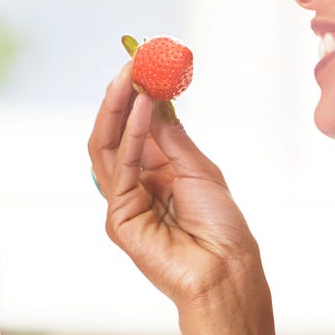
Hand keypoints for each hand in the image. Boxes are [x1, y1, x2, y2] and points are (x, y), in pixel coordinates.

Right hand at [86, 62, 262, 309]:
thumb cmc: (222, 227)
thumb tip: (153, 98)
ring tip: (130, 75)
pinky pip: (120, 167)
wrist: (227, 271)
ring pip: (107, 147)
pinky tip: (141, 107)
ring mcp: (123, 203)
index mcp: (155, 175)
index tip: (143, 64)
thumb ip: (172, 137)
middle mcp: (135, 187)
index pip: (135, 129)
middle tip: (130, 63)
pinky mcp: (119, 218)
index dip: (136, 97)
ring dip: (118, 107)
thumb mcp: (199, 170)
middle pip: (113, 135)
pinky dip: (130, 133)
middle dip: (120, 97)